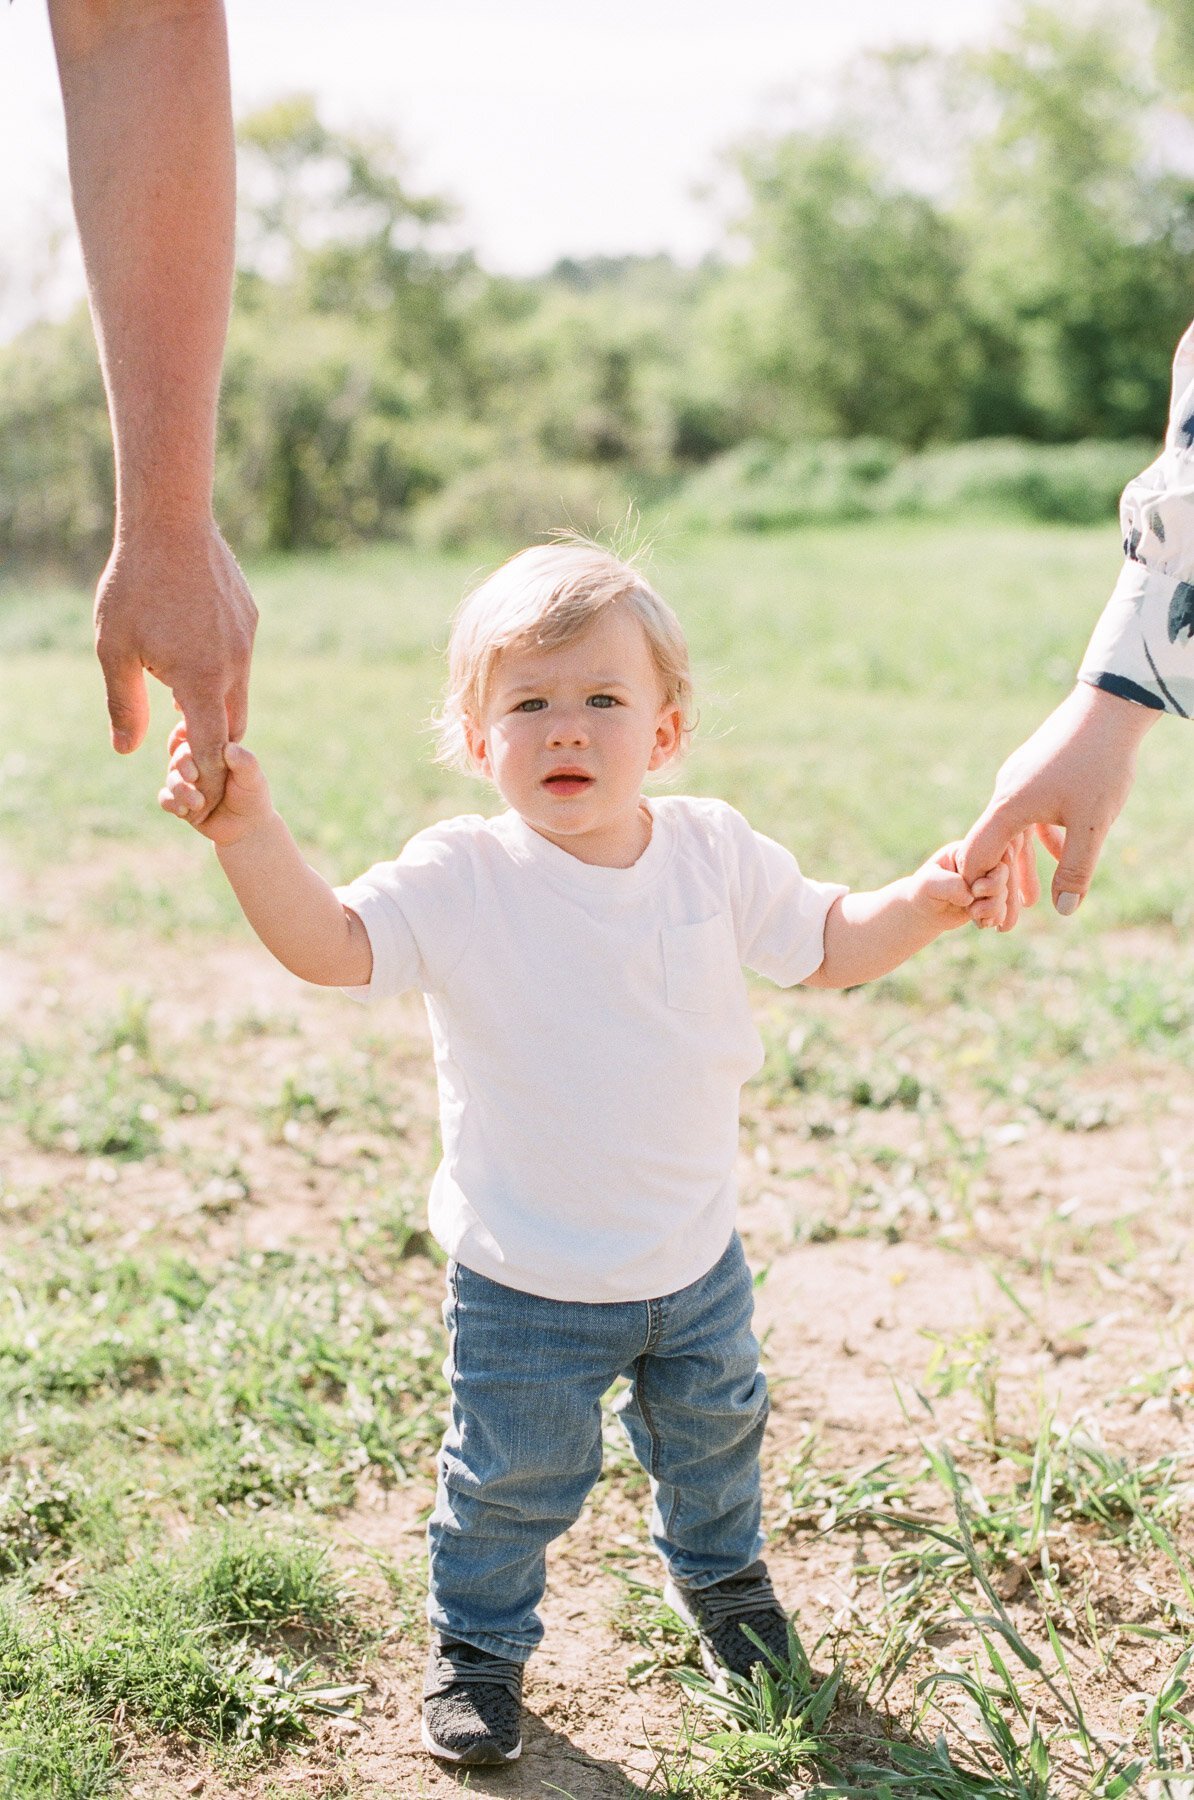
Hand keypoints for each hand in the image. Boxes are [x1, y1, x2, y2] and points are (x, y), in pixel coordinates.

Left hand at [95, 514, 257, 820]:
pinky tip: (190, 642)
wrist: (171, 521)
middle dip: (212, 743)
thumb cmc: (134, 586)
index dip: (208, 779)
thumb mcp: (115, 651)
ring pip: (237, 689)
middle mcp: (234, 666)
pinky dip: (219, 666)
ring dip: (213, 701)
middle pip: (232, 725)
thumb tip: (126, 749)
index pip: (212, 749)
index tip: (202, 795)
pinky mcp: (249, 617)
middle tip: (179, 742)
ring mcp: (246, 639)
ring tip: (177, 689)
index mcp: (202, 682)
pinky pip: (238, 656)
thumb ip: (125, 705)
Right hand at [159, 726, 272, 846]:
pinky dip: (172, 803)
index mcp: (212, 751)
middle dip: (182, 764)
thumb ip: (245, 762)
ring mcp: (186, 783)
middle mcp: (196, 765)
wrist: (247, 828)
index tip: (188, 740)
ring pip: (172, 779)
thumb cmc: (252, 796)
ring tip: (199, 803)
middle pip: (178, 756)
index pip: (192, 735)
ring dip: (181, 790)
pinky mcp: (180, 803)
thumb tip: (229, 746)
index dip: (184, 734)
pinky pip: (165, 799)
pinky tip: (184, 811)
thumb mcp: (252, 778)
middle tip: (194, 777)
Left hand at [910, 844, 1010, 932]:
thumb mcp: (929, 884)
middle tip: (974, 903)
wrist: (923, 911)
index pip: (991, 851)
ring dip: (994, 907)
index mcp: (968, 850)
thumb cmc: (922, 891)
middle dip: (995, 890)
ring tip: (974, 915)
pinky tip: (983, 923)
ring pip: (1006, 891)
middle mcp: (981, 863)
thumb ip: (950, 884)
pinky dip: (997, 917)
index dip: (993, 871)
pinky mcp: (989, 898)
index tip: (975, 888)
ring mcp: (987, 881)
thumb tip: (971, 895)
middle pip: (1005, 871)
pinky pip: (1005, 907)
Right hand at [960, 685, 1156, 916]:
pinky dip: (1038, 836)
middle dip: (1000, 882)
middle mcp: (1005, 792)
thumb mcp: (1092, 825)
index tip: (985, 914)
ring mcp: (1019, 779)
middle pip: (992, 846)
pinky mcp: (1035, 770)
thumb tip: (1064, 911)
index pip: (977, 856)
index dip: (978, 887)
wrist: (1110, 706)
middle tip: (1005, 917)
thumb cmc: (1101, 764)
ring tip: (1030, 897)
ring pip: (1013, 830)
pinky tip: (1060, 850)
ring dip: (1022, 862)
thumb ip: (1076, 869)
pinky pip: (1028, 812)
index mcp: (1009, 808)